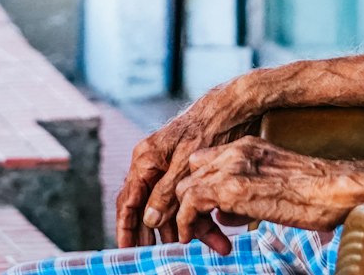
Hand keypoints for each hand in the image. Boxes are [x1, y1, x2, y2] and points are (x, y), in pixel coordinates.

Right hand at [115, 100, 254, 247]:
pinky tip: (220, 233)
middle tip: (169, 260)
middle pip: (153, 210)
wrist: (236, 104)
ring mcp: (173, 167)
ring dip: (193, 228)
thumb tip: (148, 220)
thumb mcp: (185, 163)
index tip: (128, 253)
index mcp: (146, 161)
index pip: (128, 202)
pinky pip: (192, 198)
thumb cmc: (209, 126)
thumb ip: (165, 192)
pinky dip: (204, 214)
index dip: (126, 230)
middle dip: (165, 237)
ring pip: (177, 207)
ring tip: (216, 247)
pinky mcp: (191, 170)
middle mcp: (155, 165)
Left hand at [176, 137, 354, 250]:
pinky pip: (190, 201)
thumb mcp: (272, 186)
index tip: (202, 212)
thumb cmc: (313, 193)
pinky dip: (186, 221)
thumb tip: (220, 215)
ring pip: (185, 186)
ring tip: (191, 236)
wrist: (334, 189)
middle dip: (188, 202)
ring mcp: (234, 166)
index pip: (204, 160)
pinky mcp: (233, 187)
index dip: (198, 188)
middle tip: (196, 228)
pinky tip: (193, 237)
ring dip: (185, 214)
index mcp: (249, 147)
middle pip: (190, 172)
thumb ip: (243, 194)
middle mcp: (238, 151)